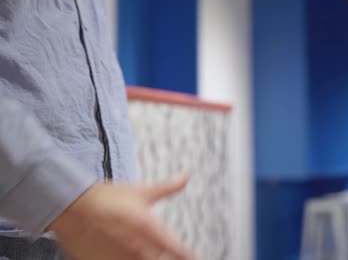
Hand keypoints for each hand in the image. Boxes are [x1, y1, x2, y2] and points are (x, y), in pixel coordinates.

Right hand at [49, 174, 194, 259]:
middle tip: (166, 253)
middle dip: (165, 258)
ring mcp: (117, 258)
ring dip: (146, 259)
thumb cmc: (107, 197)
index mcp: (148, 227)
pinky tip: (126, 256)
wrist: (71, 205)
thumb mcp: (140, 191)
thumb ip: (167, 188)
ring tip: (143, 253)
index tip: (195, 257)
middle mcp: (135, 246)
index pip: (176, 248)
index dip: (188, 255)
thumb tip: (186, 176)